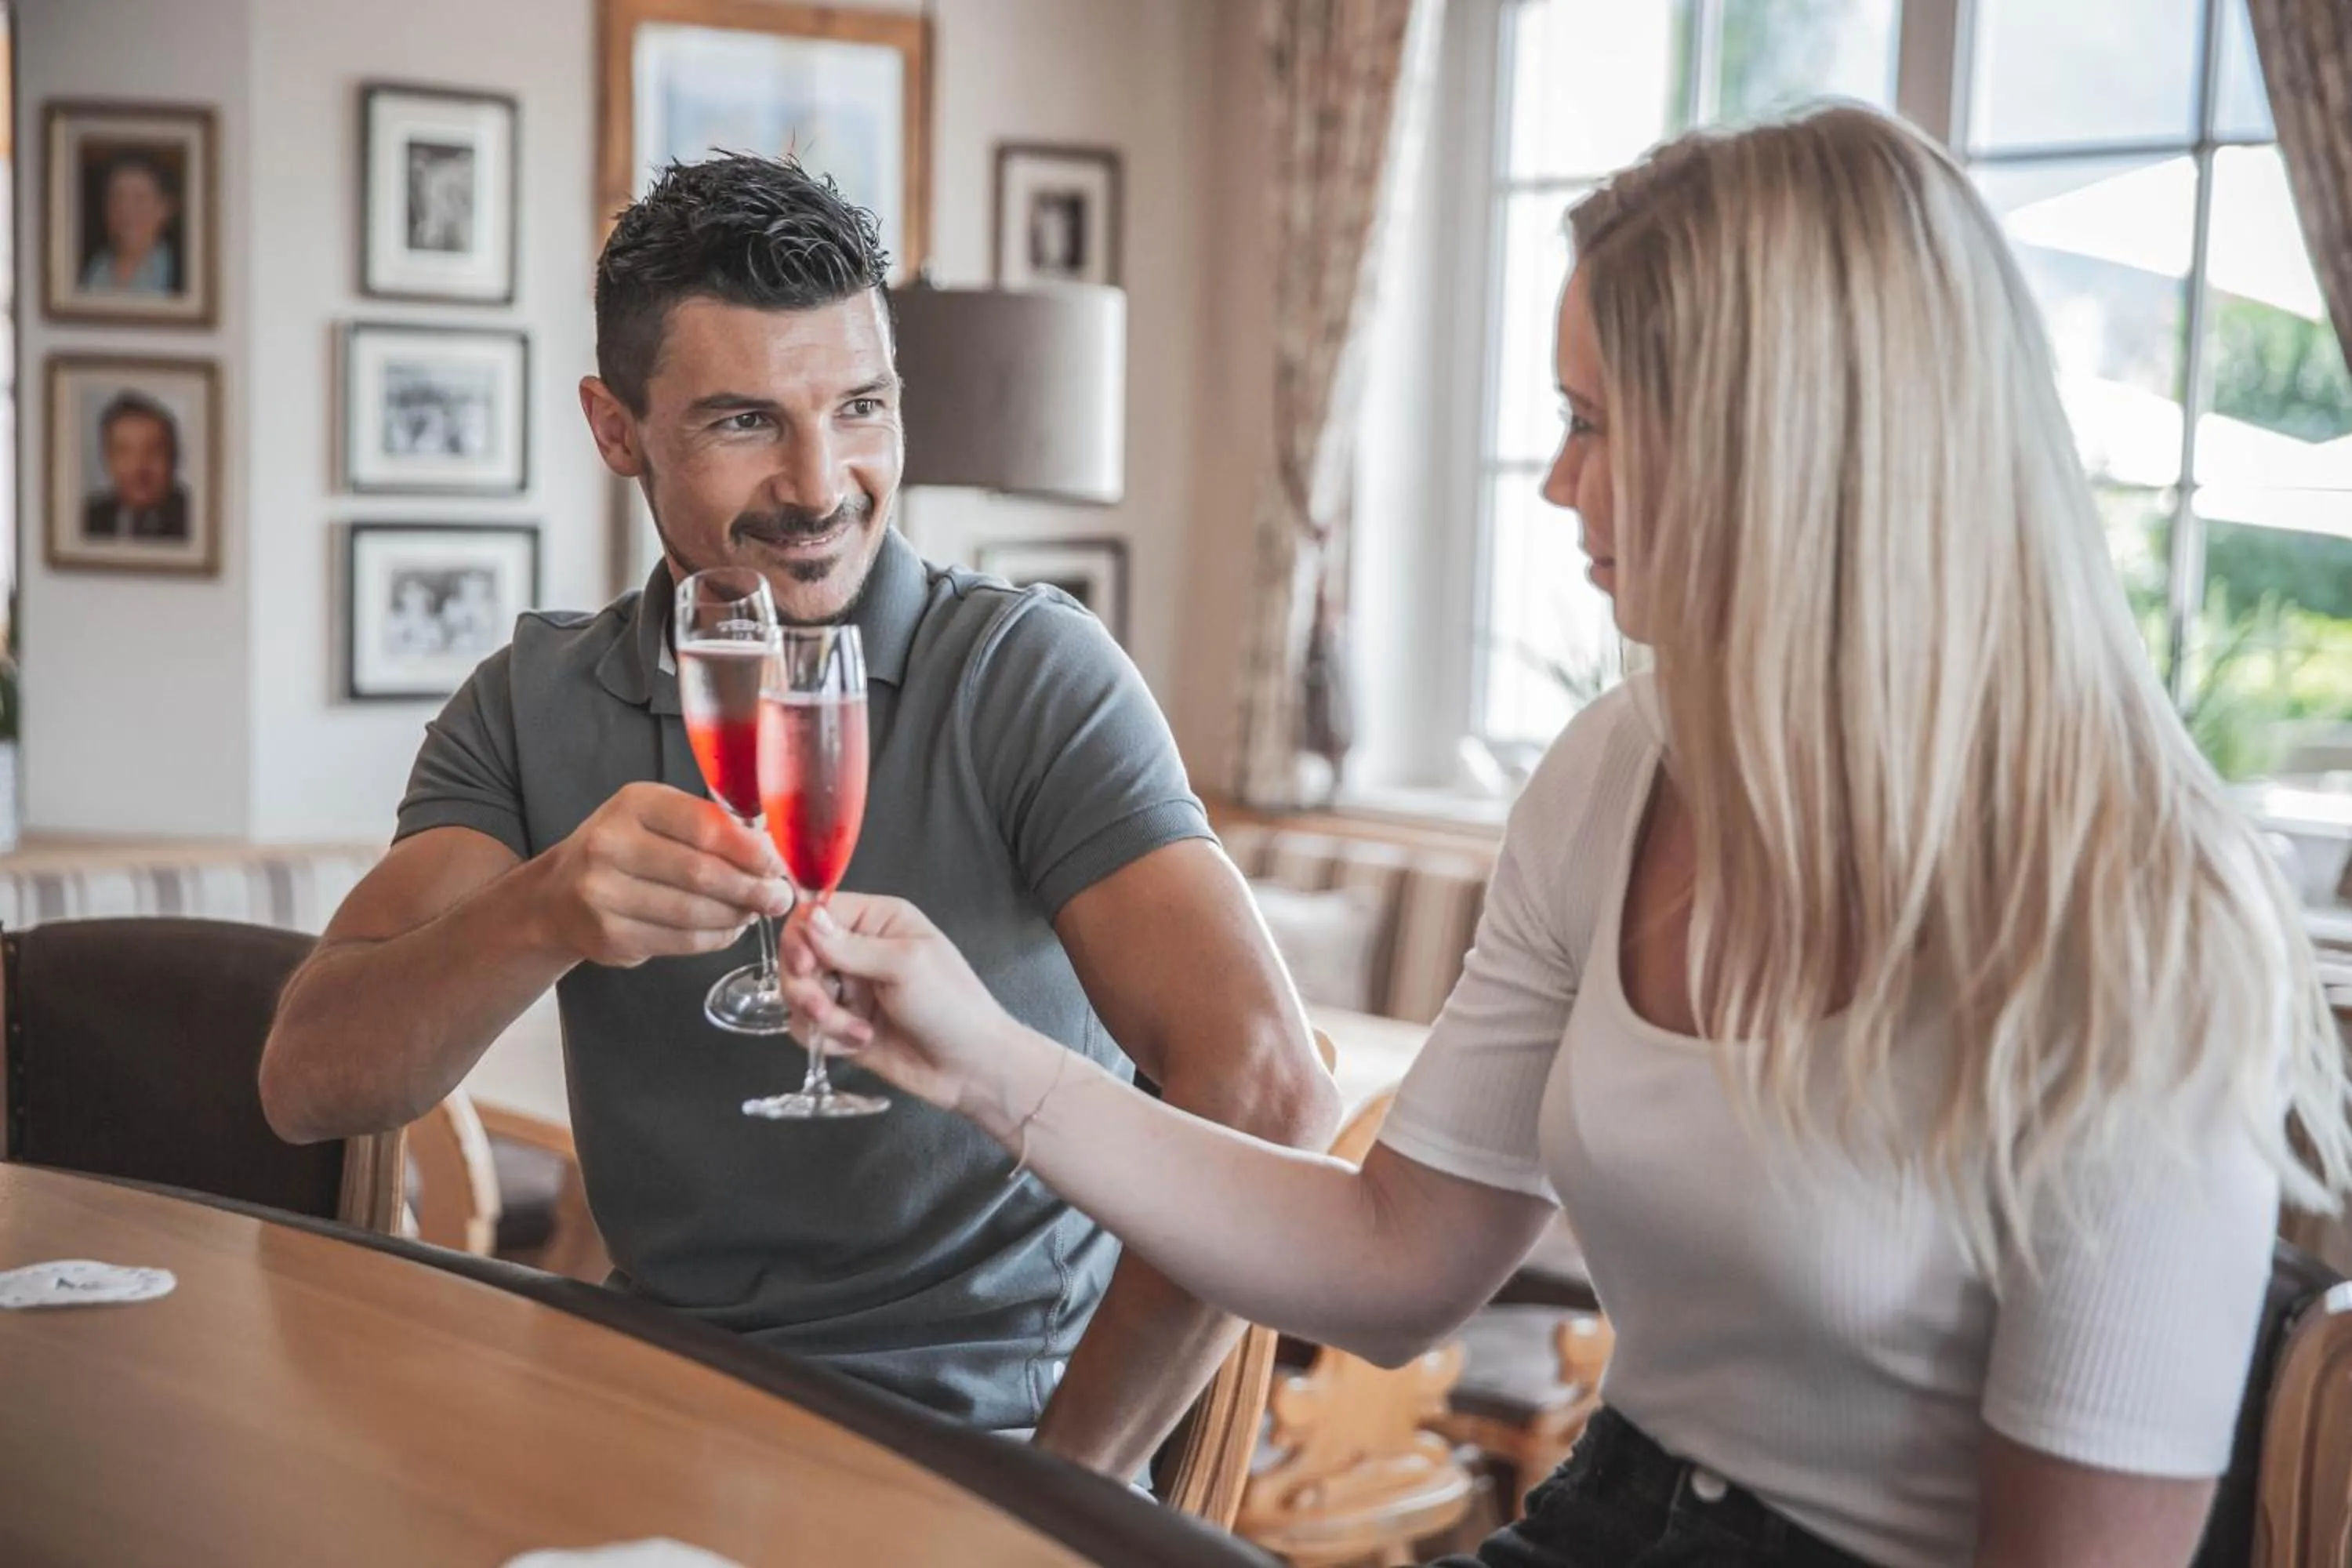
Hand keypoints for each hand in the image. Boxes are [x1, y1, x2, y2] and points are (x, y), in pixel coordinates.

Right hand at [534, 782, 791, 967]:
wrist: (558, 895)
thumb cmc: (624, 849)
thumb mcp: (658, 818)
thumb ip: (709, 827)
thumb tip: (771, 851)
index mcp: (634, 804)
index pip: (704, 826)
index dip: (750, 850)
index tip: (778, 865)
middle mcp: (611, 844)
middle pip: (701, 873)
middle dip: (751, 889)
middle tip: (780, 898)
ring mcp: (604, 893)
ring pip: (693, 912)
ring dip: (737, 916)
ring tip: (758, 911)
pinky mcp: (609, 936)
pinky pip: (680, 942)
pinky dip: (715, 938)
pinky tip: (730, 929)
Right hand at [778, 893, 1049, 1130]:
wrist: (969, 1067)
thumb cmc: (951, 1005)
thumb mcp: (905, 966)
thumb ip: (852, 946)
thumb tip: (808, 919)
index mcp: (878, 920)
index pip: (816, 912)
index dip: (801, 937)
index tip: (806, 964)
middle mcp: (858, 949)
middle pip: (797, 954)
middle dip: (805, 985)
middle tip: (825, 1007)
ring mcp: (848, 989)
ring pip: (797, 993)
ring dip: (820, 1017)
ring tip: (857, 1032)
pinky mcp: (841, 1024)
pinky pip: (806, 1026)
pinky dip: (826, 1037)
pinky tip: (860, 1042)